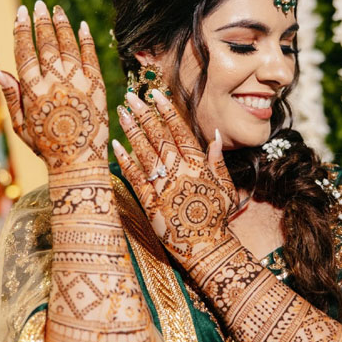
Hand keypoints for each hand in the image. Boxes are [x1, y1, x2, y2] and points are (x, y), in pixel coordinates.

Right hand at [0, 1, 108, 169]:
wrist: (79, 164)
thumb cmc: (46, 147)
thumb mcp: (21, 125)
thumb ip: (11, 95)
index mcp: (33, 90)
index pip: (25, 51)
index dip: (22, 29)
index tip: (20, 12)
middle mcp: (55, 82)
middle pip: (47, 44)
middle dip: (42, 21)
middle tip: (39, 5)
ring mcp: (79, 83)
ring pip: (69, 46)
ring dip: (62, 25)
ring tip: (57, 10)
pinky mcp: (98, 86)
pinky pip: (92, 57)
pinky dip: (86, 40)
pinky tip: (82, 26)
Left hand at [113, 90, 237, 269]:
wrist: (206, 247)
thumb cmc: (218, 218)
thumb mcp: (225, 187)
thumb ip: (217, 161)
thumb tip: (214, 136)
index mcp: (197, 164)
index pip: (179, 130)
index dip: (167, 110)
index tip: (156, 94)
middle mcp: (178, 171)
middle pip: (158, 136)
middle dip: (144, 114)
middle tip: (131, 97)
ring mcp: (162, 185)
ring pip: (144, 151)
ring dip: (132, 130)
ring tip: (122, 112)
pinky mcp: (148, 202)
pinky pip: (134, 176)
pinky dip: (125, 160)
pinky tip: (116, 146)